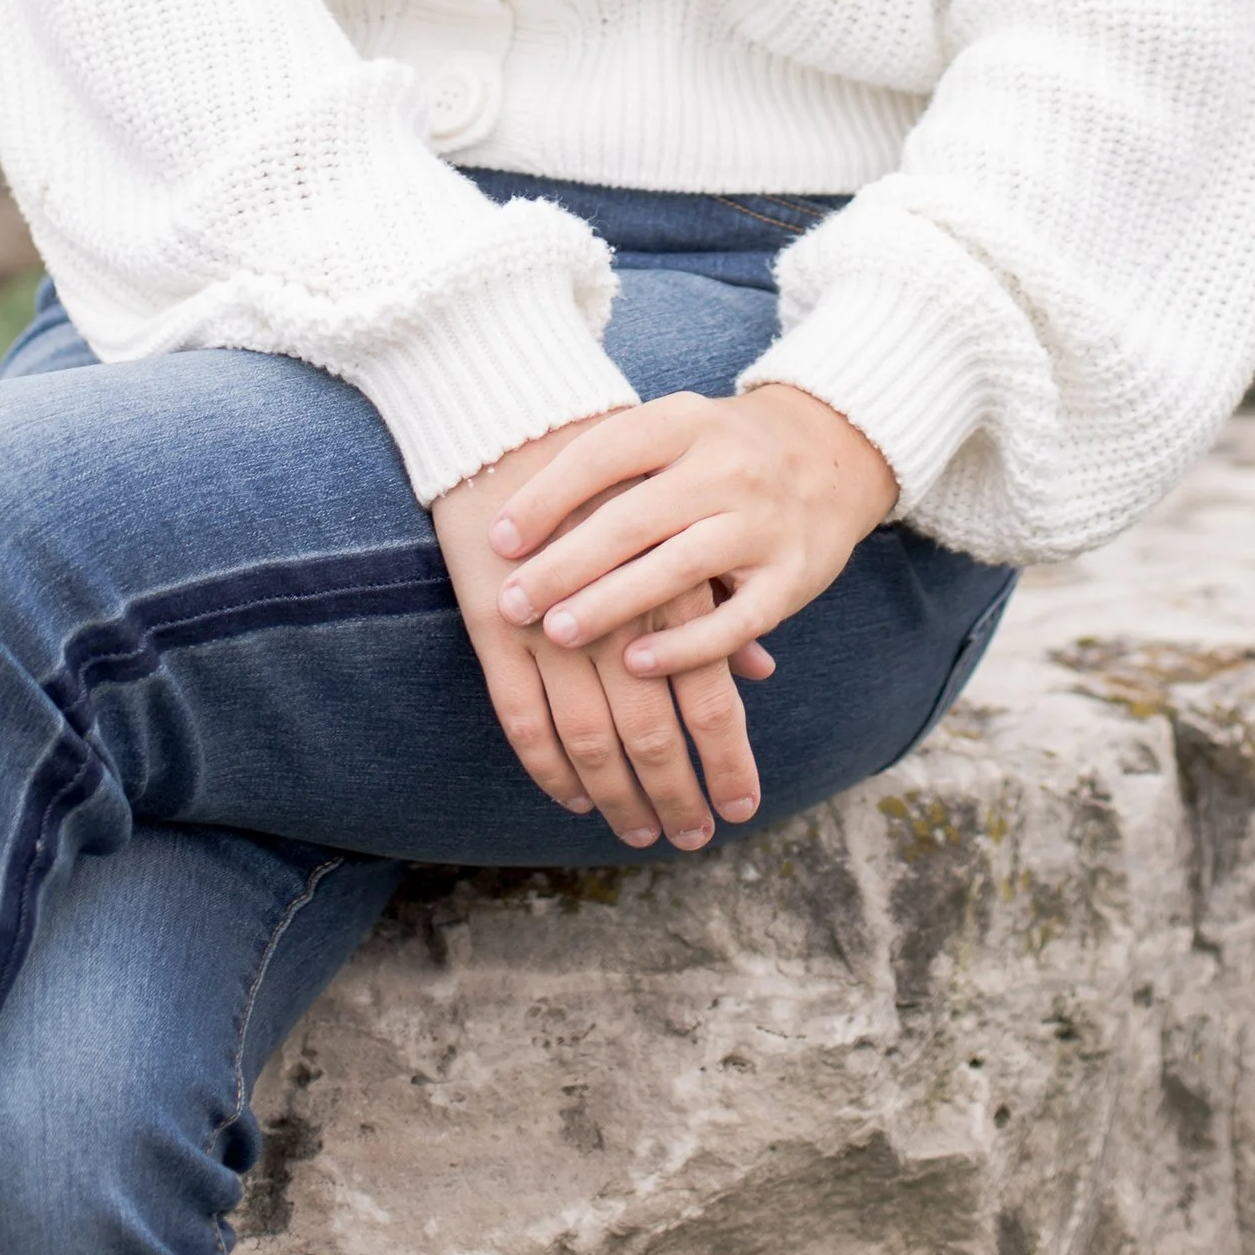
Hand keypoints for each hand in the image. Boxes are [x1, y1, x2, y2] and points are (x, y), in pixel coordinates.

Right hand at [430, 420, 777, 854]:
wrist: (517, 417)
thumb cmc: (615, 471)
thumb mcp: (681, 523)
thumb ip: (717, 598)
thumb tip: (761, 668)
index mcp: (673, 584)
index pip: (710, 698)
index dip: (726, 762)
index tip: (740, 810)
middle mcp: (617, 614)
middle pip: (651, 731)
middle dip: (673, 795)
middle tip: (689, 838)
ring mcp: (550, 624)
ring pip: (588, 738)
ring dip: (613, 796)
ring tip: (636, 831)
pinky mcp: (492, 628)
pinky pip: (522, 717)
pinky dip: (547, 766)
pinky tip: (569, 794)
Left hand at [488, 385, 897, 685]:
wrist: (832, 452)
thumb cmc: (719, 450)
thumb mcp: (672, 431)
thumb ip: (609, 467)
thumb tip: (509, 523)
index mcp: (686, 421)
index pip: (605, 453)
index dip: (546, 496)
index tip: (498, 539)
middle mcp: (728, 466)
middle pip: (634, 519)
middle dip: (565, 565)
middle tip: (513, 604)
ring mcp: (763, 522)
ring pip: (678, 569)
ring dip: (612, 605)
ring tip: (558, 633)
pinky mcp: (791, 576)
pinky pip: (734, 620)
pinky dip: (683, 647)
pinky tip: (635, 665)